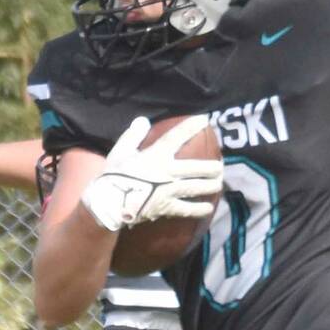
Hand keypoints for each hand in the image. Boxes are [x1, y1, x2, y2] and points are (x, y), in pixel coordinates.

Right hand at [78, 116, 220, 231]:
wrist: (109, 203)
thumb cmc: (114, 176)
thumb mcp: (120, 151)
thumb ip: (133, 135)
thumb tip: (143, 120)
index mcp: (156, 156)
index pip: (176, 137)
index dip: (191, 127)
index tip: (204, 120)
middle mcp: (168, 172)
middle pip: (197, 168)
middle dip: (211, 167)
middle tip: (220, 166)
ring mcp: (170, 191)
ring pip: (196, 188)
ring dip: (210, 185)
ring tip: (218, 183)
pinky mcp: (167, 208)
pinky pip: (187, 209)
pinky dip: (199, 209)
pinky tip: (208, 208)